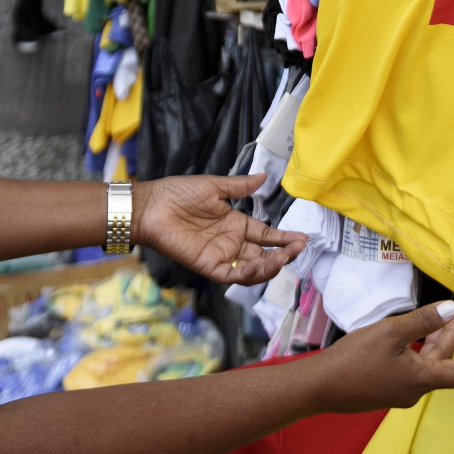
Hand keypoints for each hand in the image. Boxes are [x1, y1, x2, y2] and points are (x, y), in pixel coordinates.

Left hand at [133, 174, 306, 285]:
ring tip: (284, 257)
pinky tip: (262, 264)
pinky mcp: (208, 266)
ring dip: (270, 266)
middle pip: (264, 254)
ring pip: (252, 269)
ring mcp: (221, 256)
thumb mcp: (214, 186)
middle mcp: (231, 243)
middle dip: (283, 254)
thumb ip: (240, 186)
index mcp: (235, 224)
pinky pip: (233, 276)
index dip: (284, 238)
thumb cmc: (178, 193)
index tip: (302, 238)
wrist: (151, 205)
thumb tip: (263, 177)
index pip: (266, 235)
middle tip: (297, 248)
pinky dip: (249, 273)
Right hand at [308, 301, 453, 411]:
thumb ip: (423, 321)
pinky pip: (409, 371)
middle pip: (442, 365)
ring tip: (439, 320)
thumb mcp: (391, 333)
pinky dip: (418, 352)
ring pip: (425, 367)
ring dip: (434, 344)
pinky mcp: (383, 391)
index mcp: (421, 380)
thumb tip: (452, 309)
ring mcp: (398, 392)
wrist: (319, 387)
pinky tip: (409, 338)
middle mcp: (414, 391)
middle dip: (452, 339)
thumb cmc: (355, 359)